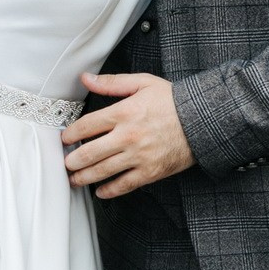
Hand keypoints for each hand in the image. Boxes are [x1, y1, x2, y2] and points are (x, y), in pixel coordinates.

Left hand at [61, 73, 194, 198]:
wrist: (202, 120)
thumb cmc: (173, 101)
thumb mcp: (143, 83)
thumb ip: (112, 82)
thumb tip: (86, 78)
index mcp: (124, 112)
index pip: (86, 126)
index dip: (70, 134)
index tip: (65, 139)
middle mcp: (127, 136)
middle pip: (89, 153)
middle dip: (72, 161)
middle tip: (65, 163)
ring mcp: (138, 156)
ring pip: (102, 171)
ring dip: (83, 177)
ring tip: (74, 179)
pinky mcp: (150, 171)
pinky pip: (123, 185)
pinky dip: (108, 190)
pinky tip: (100, 191)